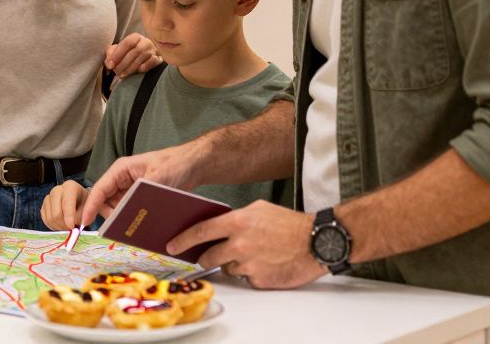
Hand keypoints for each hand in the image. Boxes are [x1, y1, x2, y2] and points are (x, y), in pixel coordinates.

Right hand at [41, 180, 88, 230]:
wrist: (78, 201)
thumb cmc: (84, 204)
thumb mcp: (89, 209)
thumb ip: (82, 217)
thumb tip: (71, 227)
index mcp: (70, 187)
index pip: (67, 202)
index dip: (69, 217)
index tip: (72, 227)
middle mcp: (56, 190)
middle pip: (56, 214)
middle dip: (64, 225)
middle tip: (72, 229)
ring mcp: (48, 198)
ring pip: (50, 219)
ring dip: (59, 227)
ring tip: (68, 227)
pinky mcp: (43, 207)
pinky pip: (46, 221)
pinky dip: (53, 227)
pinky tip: (61, 225)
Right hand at [80, 142, 206, 226]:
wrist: (194, 165)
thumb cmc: (175, 164)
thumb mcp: (158, 177)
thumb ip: (139, 194)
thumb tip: (126, 211)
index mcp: (121, 170)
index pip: (100, 189)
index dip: (91, 206)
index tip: (85, 222)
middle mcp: (122, 180)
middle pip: (106, 201)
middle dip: (109, 214)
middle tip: (120, 227)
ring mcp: (131, 189)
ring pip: (117, 208)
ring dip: (121, 218)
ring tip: (132, 227)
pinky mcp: (139, 198)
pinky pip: (130, 210)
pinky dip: (131, 218)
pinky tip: (140, 225)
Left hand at [105, 33, 162, 78]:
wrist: (145, 56)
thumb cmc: (129, 53)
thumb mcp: (119, 50)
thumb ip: (111, 53)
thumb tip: (109, 62)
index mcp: (135, 37)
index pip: (127, 43)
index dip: (117, 54)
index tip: (110, 64)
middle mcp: (146, 42)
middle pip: (135, 51)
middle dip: (123, 63)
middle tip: (116, 72)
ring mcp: (154, 50)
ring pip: (143, 57)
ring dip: (131, 67)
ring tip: (122, 75)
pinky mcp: (159, 58)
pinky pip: (153, 61)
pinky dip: (145, 66)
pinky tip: (137, 71)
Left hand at [169, 201, 322, 288]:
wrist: (316, 242)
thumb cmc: (290, 224)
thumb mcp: (259, 209)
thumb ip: (235, 217)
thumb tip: (217, 226)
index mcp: (238, 222)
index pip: (200, 232)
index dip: (183, 241)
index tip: (172, 246)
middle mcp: (240, 244)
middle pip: (208, 257)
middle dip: (207, 257)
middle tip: (210, 256)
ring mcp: (249, 264)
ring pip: (227, 268)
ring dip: (234, 264)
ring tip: (254, 254)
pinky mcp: (259, 280)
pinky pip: (245, 279)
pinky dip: (251, 273)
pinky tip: (265, 263)